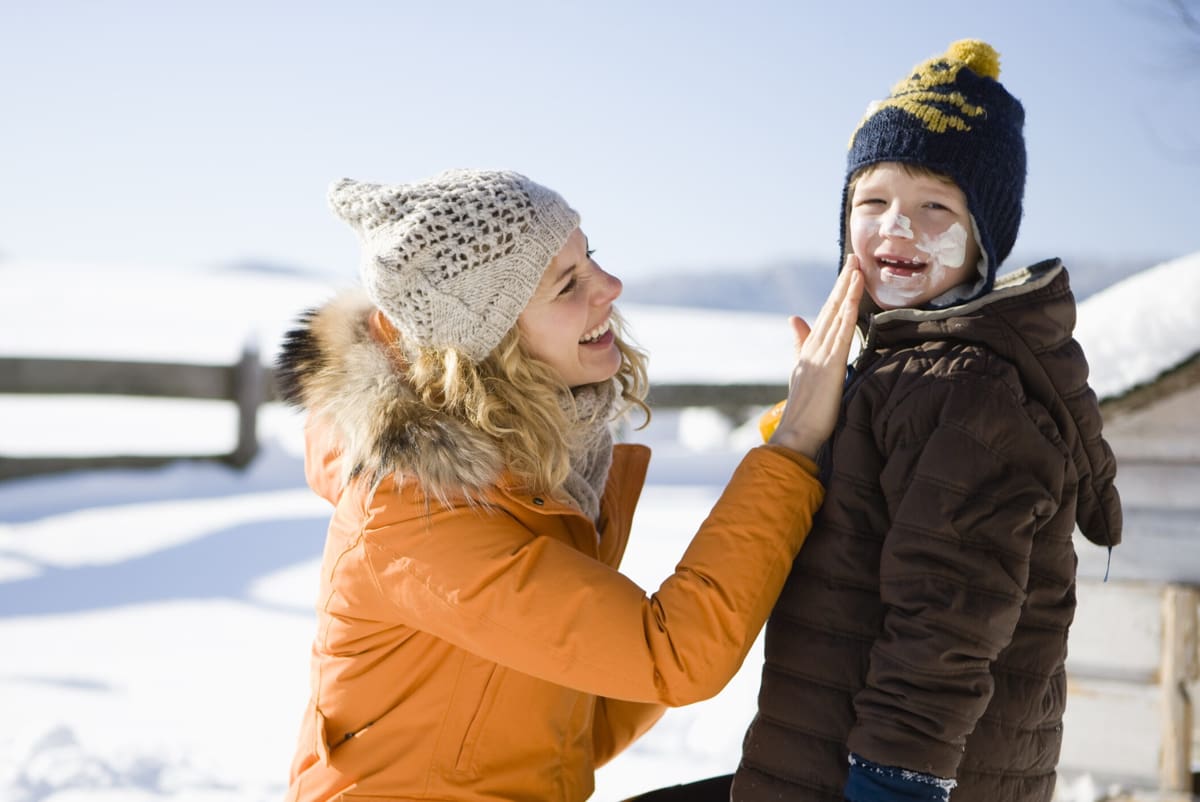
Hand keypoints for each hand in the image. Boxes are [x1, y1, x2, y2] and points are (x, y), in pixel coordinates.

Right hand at [766, 255, 862, 458]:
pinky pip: (843, 332)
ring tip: (857, 266)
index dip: (837, 292)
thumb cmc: (803, 412)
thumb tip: (794, 319)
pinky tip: (855, 295)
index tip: (848, 272)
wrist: (796, 433)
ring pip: (837, 315)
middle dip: (843, 282)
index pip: (826, 314)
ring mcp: (821, 354)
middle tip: (854, 256)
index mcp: (810, 350)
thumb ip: (799, 344)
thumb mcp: (801, 372)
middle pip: (831, 307)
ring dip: (847, 289)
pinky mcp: (830, 365)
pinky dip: (848, 311)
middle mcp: (814, 347)